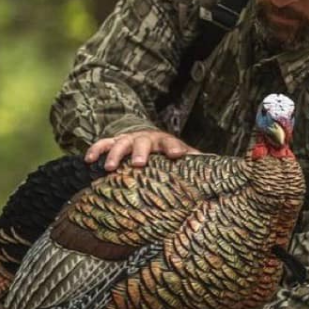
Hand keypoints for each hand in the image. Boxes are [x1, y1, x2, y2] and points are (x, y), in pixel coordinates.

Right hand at [85, 129, 200, 170]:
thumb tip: (220, 171)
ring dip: (115, 154)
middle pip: (143, 143)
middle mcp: (146, 139)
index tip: (178, 155)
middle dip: (140, 152)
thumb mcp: (180, 155)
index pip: (171, 144)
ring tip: (110, 168)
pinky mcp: (113, 142)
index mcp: (165, 143)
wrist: (147, 137)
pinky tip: (88, 160)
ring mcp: (128, 139)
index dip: (175, 148)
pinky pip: (102, 144)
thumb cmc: (166, 152)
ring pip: (120, 143)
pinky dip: (95, 150)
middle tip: (138, 164)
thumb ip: (196, 163)